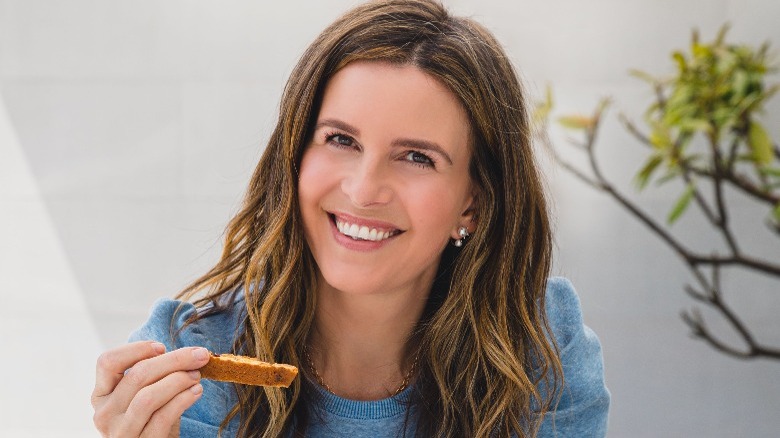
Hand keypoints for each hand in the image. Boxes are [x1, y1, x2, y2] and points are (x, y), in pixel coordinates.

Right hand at [92, 341, 210, 436]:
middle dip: (174, 360)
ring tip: (196, 376)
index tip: (162, 347)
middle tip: (199, 356)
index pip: (107, 362)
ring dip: (178, 380)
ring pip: (147, 397)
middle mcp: (104, 414)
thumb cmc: (151, 419)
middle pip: (136, 376)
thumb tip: (190, 353)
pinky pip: (162, 417)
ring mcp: (120, 432)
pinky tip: (196, 392)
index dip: (136, 349)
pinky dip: (183, 400)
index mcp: (101, 395)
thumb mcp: (144, 395)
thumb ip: (156, 375)